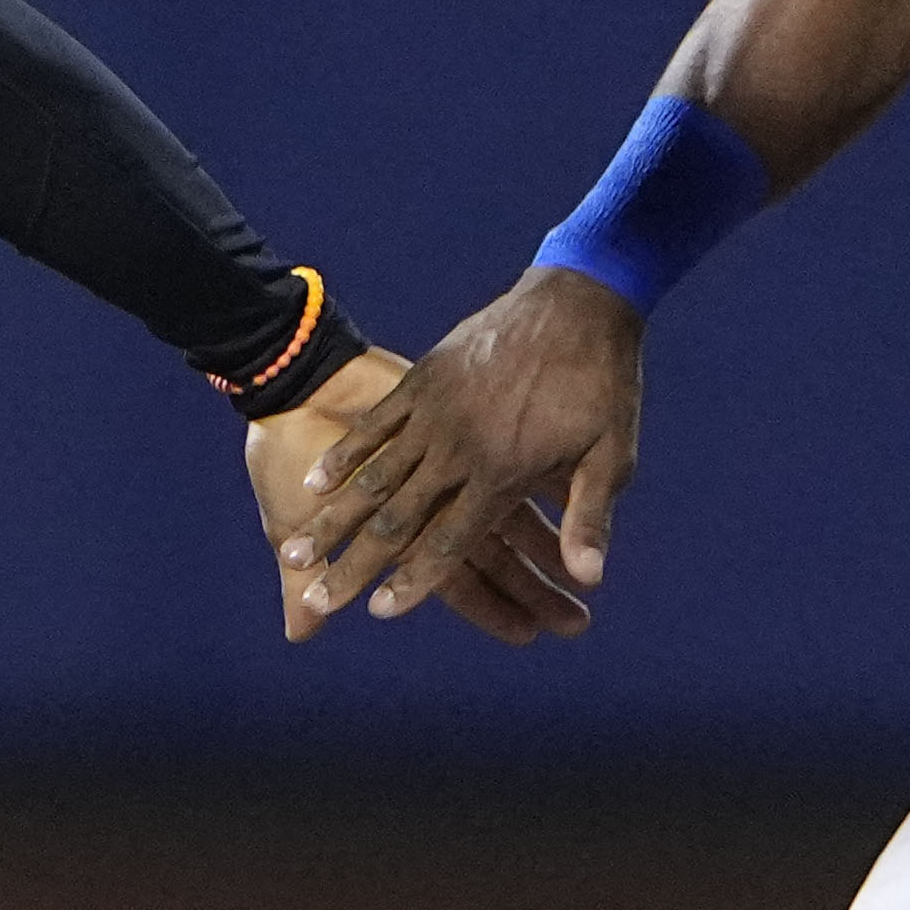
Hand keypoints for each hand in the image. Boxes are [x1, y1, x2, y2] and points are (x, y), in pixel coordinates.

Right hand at [286, 269, 649, 631]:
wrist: (577, 297)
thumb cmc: (602, 382)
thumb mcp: (612, 454)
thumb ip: (588, 518)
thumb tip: (588, 581)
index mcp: (502, 473)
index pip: (450, 542)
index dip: (415, 580)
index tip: (379, 611)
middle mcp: (458, 449)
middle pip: (398, 520)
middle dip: (355, 565)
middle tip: (321, 598)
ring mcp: (434, 412)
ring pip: (374, 477)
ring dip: (335, 519)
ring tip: (297, 551)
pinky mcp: (423, 379)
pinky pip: (376, 425)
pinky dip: (345, 456)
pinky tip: (317, 483)